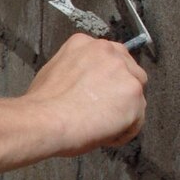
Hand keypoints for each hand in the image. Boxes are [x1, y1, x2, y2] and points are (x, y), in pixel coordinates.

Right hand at [23, 34, 147, 154]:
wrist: (45, 120)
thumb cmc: (42, 105)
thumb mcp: (52, 72)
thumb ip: (75, 71)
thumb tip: (82, 84)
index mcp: (85, 44)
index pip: (110, 58)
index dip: (108, 79)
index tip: (101, 93)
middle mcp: (107, 52)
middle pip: (130, 72)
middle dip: (121, 93)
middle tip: (104, 112)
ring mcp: (123, 71)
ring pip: (136, 97)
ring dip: (122, 114)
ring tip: (100, 128)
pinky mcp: (133, 93)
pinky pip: (137, 119)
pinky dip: (123, 132)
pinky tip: (104, 135)